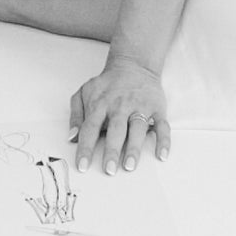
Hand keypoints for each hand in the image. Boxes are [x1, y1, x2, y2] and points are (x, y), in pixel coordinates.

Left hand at [69, 57, 171, 175]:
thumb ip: (76, 115)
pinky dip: (164, 140)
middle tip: (108, 170)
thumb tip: (71, 137)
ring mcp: (140, 106)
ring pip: (138, 128)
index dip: (86, 148)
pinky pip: (162, 125)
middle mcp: (120, 105)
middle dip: (112, 150)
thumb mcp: (84, 93)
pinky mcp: (157, 108)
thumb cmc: (107, 85)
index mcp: (100, 104)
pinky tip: (161, 155)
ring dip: (134, 147)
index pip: (90, 128)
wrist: (133, 65)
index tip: (83, 166)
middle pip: (115, 130)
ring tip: (130, 165)